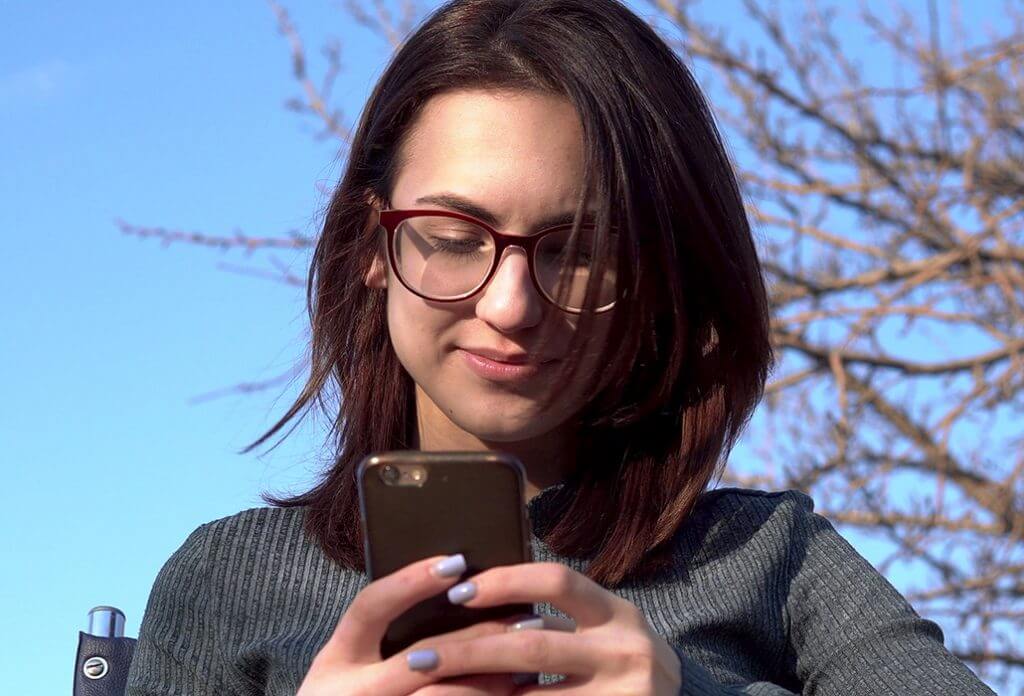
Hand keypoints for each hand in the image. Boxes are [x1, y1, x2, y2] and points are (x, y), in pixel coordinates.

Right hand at [296, 553, 563, 695]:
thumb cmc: (353, 693)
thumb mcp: (351, 665)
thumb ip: (387, 633)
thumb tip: (458, 582)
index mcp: (336, 660)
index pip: (370, 607)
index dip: (411, 581)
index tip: (456, 561)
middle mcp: (354, 691)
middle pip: (422, 656)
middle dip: (478, 635)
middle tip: (524, 614)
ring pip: (441, 694)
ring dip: (491, 675)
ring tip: (528, 658)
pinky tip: (513, 689)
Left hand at [405, 562, 682, 694]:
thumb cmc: (622, 666)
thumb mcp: (602, 633)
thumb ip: (555, 622)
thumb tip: (475, 600)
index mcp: (617, 614)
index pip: (556, 581)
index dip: (504, 582)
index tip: (457, 593)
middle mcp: (624, 652)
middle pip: (532, 647)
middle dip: (468, 651)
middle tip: (417, 656)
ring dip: (473, 695)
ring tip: (428, 694)